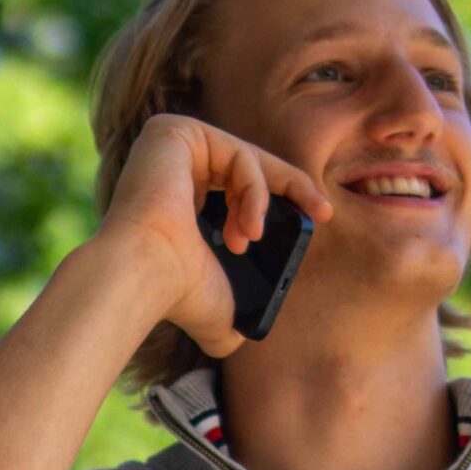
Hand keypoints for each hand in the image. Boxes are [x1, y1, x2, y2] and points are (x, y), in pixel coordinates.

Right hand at [98, 113, 332, 360]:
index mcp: (179, 198)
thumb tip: (239, 337)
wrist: (146, 277)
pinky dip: (254, 191)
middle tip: (323, 213)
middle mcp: (170, 166)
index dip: (281, 196)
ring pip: (247, 161)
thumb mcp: (220, 307)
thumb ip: (232, 314)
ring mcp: (170, 145)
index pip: (239, 184)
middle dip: (291, 189)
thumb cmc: (178, 295)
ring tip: (249, 240)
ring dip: (261, 203)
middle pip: (249, 164)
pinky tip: (246, 227)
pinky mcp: (173, 131)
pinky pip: (239, 154)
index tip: (319, 215)